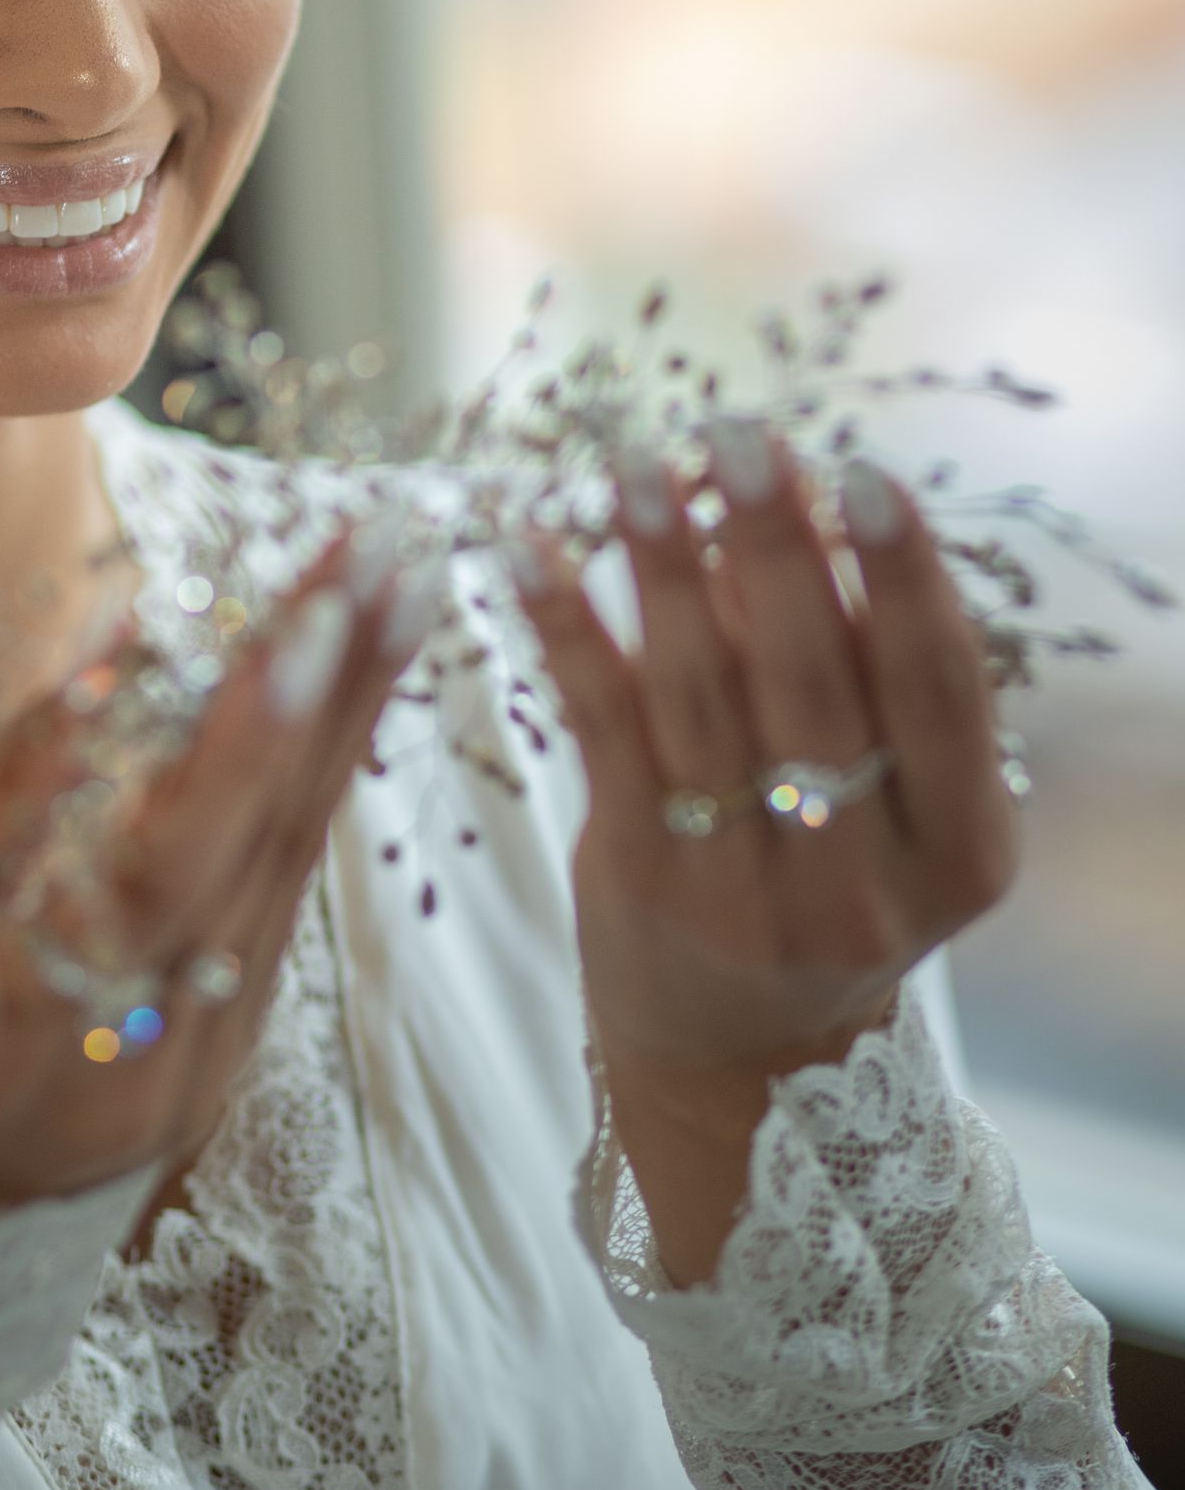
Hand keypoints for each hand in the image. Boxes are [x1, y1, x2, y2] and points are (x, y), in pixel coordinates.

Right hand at [0, 532, 408, 1209]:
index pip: (163, 869)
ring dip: (353, 713)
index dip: (239, 750)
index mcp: (38, 1025)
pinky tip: (358, 684)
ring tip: (399, 582)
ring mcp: (209, 1056)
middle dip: (332, 685)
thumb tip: (104, 664)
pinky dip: (323, 776)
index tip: (305, 629)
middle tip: (384, 548)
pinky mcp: (237, 1042)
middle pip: (260, 847)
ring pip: (295, 862)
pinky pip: (287, 889)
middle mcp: (150, 1049)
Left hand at [520, 426, 1018, 1270]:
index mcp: (960, 850)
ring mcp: (750, 894)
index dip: (905, 579)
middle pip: (815, 682)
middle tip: (733, 434)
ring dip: (659, 569)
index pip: (941, 691)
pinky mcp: (643, 883)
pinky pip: (602, 728)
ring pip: (701, 698)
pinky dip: (565, 628)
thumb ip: (859, 667)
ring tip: (629, 469)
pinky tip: (527, 549)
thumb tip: (792, 493)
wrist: (735, 1054)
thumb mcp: (886, 801)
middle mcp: (866, 881)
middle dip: (770, 546)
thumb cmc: (821, 878)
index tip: (861, 474)